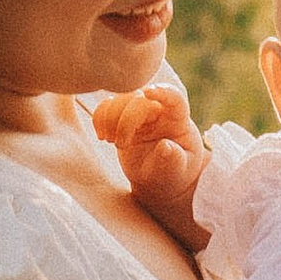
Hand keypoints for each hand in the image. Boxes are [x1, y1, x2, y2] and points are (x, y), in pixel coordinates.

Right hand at [92, 85, 208, 249]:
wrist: (164, 184)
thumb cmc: (177, 176)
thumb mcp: (178, 173)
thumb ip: (173, 161)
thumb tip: (165, 148)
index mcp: (179, 121)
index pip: (174, 99)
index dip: (164, 94)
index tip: (151, 97)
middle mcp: (158, 114)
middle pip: (140, 97)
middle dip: (129, 114)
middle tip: (122, 141)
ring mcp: (139, 116)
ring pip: (121, 99)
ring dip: (111, 115)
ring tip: (110, 140)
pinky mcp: (122, 123)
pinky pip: (107, 110)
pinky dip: (101, 119)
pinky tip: (102, 137)